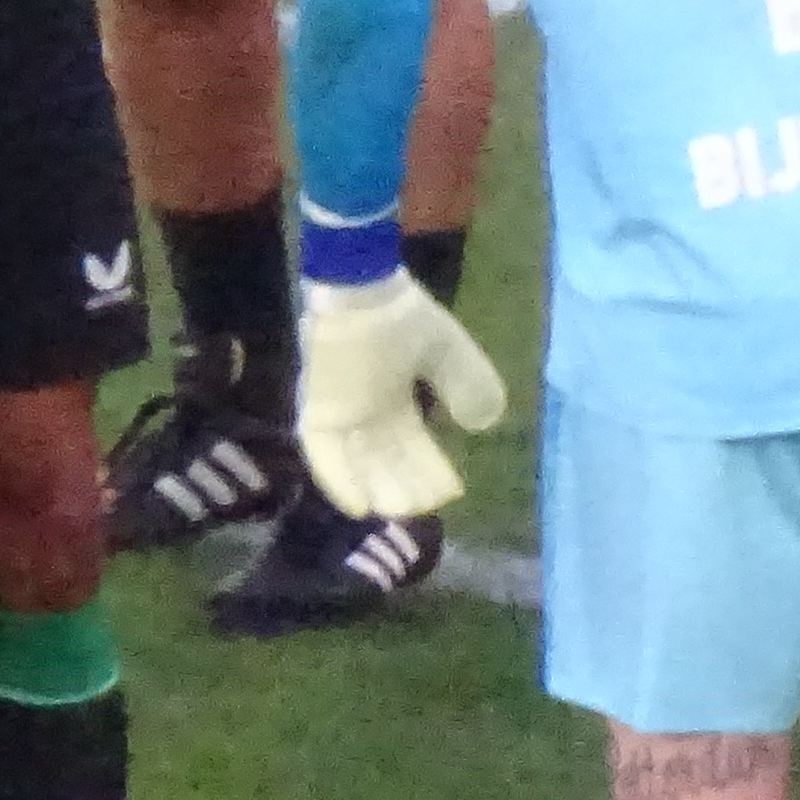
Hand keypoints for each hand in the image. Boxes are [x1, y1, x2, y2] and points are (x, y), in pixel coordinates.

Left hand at [293, 270, 500, 517]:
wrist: (361, 287)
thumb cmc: (401, 315)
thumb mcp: (447, 352)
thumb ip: (467, 384)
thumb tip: (482, 424)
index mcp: (394, 399)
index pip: (414, 446)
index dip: (432, 470)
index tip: (454, 492)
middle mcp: (366, 412)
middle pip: (386, 460)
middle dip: (407, 486)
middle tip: (426, 510)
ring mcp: (340, 411)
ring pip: (357, 462)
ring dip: (376, 488)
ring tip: (399, 512)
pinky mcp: (317, 408)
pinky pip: (323, 452)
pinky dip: (338, 479)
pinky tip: (358, 505)